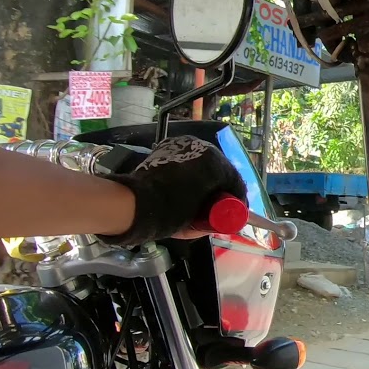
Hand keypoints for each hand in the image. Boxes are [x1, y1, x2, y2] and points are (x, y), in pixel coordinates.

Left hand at [99, 135, 248, 246]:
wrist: (132, 203)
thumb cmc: (167, 214)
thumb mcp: (194, 224)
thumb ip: (211, 222)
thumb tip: (217, 223)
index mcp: (215, 165)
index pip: (235, 182)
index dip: (236, 199)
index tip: (233, 212)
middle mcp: (203, 149)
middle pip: (221, 170)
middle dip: (221, 187)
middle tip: (217, 206)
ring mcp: (185, 144)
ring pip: (204, 163)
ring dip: (206, 179)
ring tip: (198, 196)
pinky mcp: (169, 146)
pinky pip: (188, 160)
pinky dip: (190, 172)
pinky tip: (183, 186)